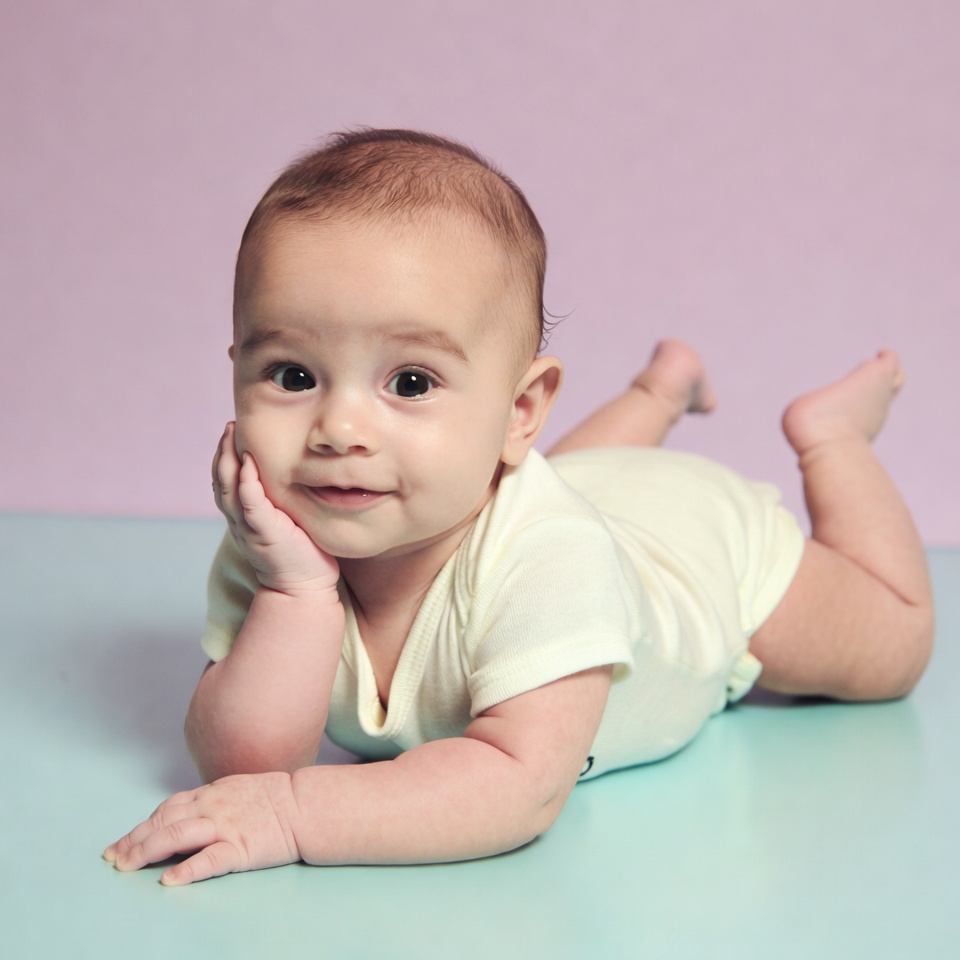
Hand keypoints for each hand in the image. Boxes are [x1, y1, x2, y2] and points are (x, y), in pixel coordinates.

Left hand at [104, 772, 302, 885]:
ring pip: (177, 835)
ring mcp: (224, 826)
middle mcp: (212, 807)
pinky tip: (169, 880)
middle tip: (112, 858)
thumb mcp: (239, 789)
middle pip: (164, 821)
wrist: (306, 805)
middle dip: (134, 840)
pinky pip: (208, 859)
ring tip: (126, 866)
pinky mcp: (240, 848)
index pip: (168, 808)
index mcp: (212, 793)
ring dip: (147, 851)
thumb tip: (189, 814)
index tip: (123, 842)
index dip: (143, 826)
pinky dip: (186, 869)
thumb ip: (213, 800)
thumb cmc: (277, 799)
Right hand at [214, 423, 338, 594]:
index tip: (231, 433)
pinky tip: (247, 464)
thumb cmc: (301, 554)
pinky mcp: (264, 533)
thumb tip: (293, 477)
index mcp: (245, 517)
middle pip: (221, 480)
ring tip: (231, 434)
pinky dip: (246, 483)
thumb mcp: (286, 521)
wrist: (304, 589)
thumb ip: (280, 502)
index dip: (225, 457)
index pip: (227, 482)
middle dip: (222, 451)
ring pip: (229, 488)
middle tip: (229, 426)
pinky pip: (250, 504)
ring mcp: (250, 526)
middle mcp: (241, 520)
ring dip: (228, 460)